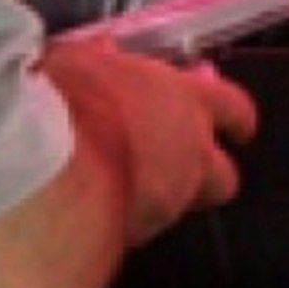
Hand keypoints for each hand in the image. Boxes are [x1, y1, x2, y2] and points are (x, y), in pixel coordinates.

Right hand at [37, 30, 260, 243]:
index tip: (236, 125)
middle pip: (224, 176)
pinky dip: (128, 223)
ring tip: (129, 194)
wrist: (52, 170)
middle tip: (181, 169)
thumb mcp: (79, 62)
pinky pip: (141, 231)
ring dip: (166, 201)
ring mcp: (170, 201)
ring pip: (184, 209)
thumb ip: (100, 59)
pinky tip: (99, 215)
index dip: (235, 117)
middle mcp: (191, 155)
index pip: (234, 107)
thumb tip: (104, 51)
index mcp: (185, 101)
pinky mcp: (139, 237)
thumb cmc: (70, 102)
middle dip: (209, 175)